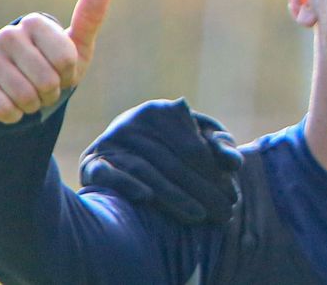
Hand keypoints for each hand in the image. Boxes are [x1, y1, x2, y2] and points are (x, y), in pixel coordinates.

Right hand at [0, 0, 112, 123]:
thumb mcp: (79, 43)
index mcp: (36, 22)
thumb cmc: (58, 61)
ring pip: (25, 96)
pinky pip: (4, 109)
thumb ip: (90, 16)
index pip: (65, 59)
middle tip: (50, 86)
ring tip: (35, 94)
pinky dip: (17, 115)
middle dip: (54, 91)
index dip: (70, 74)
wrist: (26, 84)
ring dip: (36, 104)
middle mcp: (9, 34)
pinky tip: (17, 105)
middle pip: (46, 80)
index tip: (65, 71)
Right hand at [80, 99, 242, 224]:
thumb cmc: (174, 142)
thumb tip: (235, 163)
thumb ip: (220, 146)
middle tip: (224, 214)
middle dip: (202, 191)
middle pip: (173, 163)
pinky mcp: (92, 162)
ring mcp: (111, 141)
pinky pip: (109, 174)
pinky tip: (147, 198)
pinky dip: (127, 184)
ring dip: (174, 197)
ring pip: (147, 171)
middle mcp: (133, 121)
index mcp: (162, 110)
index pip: (193, 148)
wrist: (126, 145)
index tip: (234, 196)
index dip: (216, 174)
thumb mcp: (201, 138)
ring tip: (199, 216)